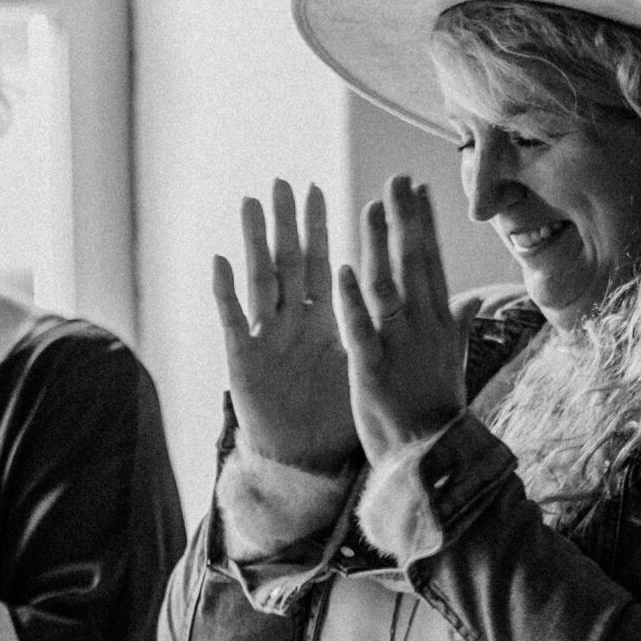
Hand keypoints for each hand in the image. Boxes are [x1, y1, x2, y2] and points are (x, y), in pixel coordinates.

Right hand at [214, 178, 360, 470]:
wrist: (304, 457)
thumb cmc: (332, 412)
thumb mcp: (361, 367)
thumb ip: (379, 332)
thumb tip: (419, 310)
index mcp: (321, 319)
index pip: (321, 264)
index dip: (320, 230)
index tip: (318, 190)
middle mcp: (291, 321)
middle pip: (288, 263)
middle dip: (286, 224)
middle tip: (283, 183)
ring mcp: (265, 336)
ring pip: (260, 281)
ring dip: (255, 243)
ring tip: (251, 204)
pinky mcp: (244, 359)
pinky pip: (234, 320)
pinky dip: (226, 292)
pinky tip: (221, 261)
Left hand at [333, 175, 466, 470]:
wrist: (428, 462)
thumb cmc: (437, 414)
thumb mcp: (453, 365)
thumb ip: (460, 328)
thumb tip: (474, 300)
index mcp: (440, 325)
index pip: (432, 263)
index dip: (424, 224)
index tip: (418, 189)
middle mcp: (423, 328)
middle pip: (412, 264)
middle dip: (404, 220)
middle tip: (395, 180)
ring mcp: (399, 347)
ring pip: (387, 286)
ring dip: (378, 246)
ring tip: (371, 208)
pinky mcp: (372, 370)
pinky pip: (360, 329)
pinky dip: (351, 301)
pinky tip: (343, 269)